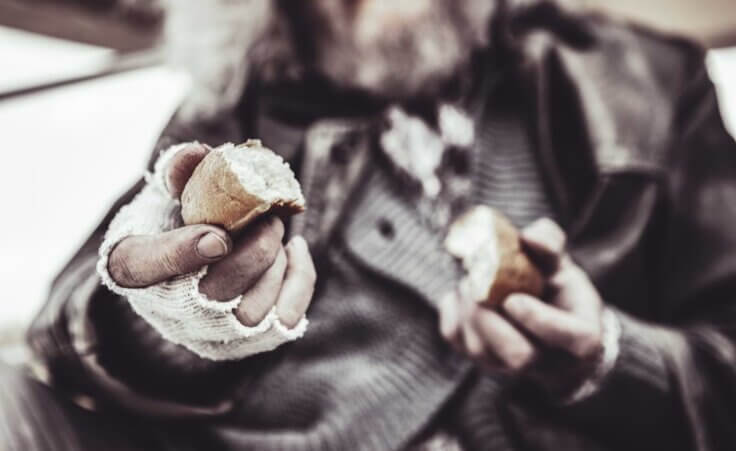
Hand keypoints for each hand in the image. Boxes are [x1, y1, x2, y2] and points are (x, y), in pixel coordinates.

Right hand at [107, 143, 315, 327]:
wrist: (193, 267)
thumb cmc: (179, 223)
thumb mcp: (169, 193)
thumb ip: (180, 172)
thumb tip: (197, 155)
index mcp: (134, 265)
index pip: (143, 267)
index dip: (181, 253)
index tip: (218, 235)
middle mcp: (167, 310)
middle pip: (214, 293)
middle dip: (253, 253)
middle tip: (269, 219)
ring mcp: (208, 331)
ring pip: (251, 311)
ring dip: (275, 265)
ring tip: (275, 231)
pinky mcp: (247, 340)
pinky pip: (284, 320)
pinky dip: (299, 280)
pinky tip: (294, 250)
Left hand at [439, 218, 604, 393]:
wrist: (538, 321)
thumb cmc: (557, 291)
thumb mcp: (562, 265)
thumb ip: (551, 245)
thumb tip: (528, 237)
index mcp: (580, 339)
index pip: (568, 339)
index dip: (539, 320)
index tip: (514, 299)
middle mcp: (545, 362)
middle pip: (518, 355)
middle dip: (493, 318)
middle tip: (477, 283)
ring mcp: (509, 366)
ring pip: (480, 348)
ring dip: (467, 309)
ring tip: (468, 279)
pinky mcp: (476, 358)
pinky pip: (455, 336)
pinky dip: (452, 310)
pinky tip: (461, 293)